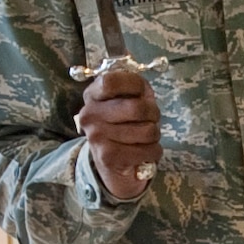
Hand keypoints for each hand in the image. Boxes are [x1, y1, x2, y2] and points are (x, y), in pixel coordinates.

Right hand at [75, 66, 161, 200]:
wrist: (113, 162)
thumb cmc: (126, 123)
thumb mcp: (128, 98)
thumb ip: (135, 89)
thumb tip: (146, 96)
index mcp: (92, 95)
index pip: (110, 82)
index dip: (134, 85)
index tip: (141, 92)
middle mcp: (89, 114)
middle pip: (137, 108)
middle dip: (153, 114)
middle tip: (151, 119)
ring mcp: (96, 136)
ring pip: (147, 131)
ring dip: (155, 135)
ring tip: (146, 137)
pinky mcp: (107, 156)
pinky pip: (147, 150)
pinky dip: (154, 151)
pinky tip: (144, 152)